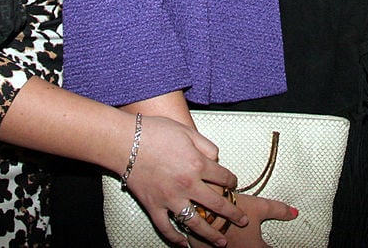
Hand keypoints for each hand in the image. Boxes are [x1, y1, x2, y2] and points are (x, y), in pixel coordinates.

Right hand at [128, 116, 246, 246]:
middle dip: (233, 214)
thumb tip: (216, 158)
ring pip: (195, 223)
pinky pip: (166, 228)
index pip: (223, 177)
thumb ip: (206, 145)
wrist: (125, 142)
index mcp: (198, 164)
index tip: (233, 184)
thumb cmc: (156, 132)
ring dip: (211, 234)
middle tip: (242, 221)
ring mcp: (170, 198)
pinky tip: (185, 245)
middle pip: (217, 205)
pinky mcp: (154, 206)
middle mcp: (188, 185)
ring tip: (222, 242)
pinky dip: (175, 239)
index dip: (232, 181)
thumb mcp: (187, 131)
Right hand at [189, 194, 297, 247]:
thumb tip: (294, 213)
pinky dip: (220, 244)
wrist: (205, 207)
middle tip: (252, 237)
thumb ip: (279, 211)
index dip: (270, 247)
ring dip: (237, 245)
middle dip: (254, 245)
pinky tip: (222, 237)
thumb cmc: (233, 208)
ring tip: (237, 237)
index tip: (270, 245)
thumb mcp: (260, 207)